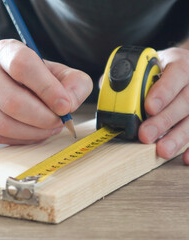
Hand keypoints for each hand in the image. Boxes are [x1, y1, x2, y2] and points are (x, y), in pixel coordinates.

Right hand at [0, 39, 91, 144]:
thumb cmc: (25, 76)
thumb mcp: (52, 70)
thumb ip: (72, 82)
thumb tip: (70, 103)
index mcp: (4, 51)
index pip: (22, 66)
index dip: (47, 89)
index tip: (65, 107)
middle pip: (12, 102)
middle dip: (43, 119)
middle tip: (59, 123)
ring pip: (4, 125)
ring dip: (33, 133)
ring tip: (47, 129)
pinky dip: (19, 139)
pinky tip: (29, 132)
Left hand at [139, 47, 188, 164]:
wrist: (185, 69)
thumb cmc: (162, 70)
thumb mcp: (149, 65)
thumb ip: (129, 76)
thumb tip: (107, 87)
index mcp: (179, 64)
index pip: (175, 75)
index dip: (163, 92)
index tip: (148, 107)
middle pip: (184, 102)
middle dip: (163, 121)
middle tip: (145, 135)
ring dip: (177, 137)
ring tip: (162, 150)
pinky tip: (185, 158)